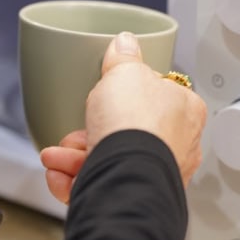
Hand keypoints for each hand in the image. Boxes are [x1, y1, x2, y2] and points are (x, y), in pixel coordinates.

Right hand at [41, 32, 206, 203]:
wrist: (125, 174)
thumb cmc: (135, 124)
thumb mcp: (124, 73)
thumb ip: (123, 58)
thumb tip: (124, 44)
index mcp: (184, 111)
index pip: (153, 97)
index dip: (119, 97)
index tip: (100, 98)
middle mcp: (176, 146)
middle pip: (123, 133)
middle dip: (86, 133)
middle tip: (71, 134)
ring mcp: (156, 174)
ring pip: (108, 161)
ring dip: (73, 158)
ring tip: (56, 156)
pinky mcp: (133, 196)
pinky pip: (102, 185)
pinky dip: (75, 180)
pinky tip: (60, 175)